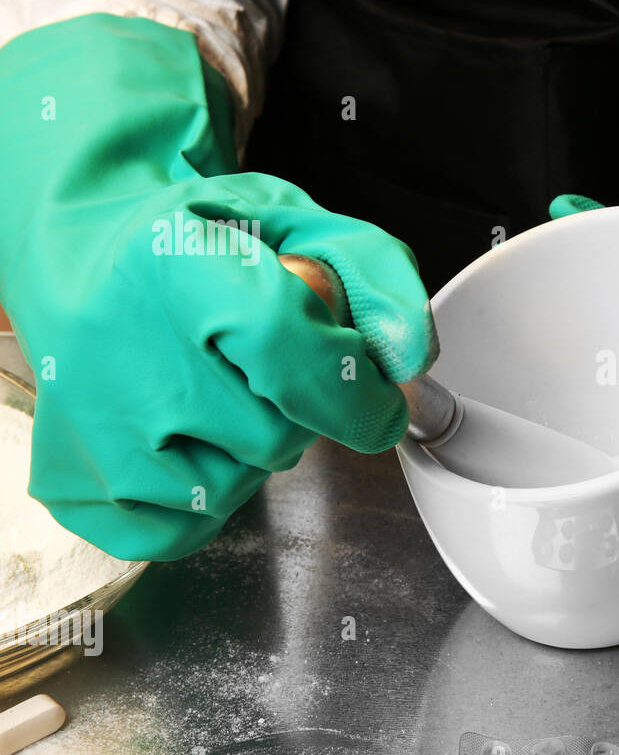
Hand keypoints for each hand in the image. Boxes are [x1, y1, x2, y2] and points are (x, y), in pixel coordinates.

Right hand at [0, 15, 434, 559]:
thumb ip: (374, 277)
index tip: (380, 405)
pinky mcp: (73, 482)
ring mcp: (89, 423)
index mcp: (174, 264)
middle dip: (299, 413)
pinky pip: (178, 531)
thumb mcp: (295, 224)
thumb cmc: (197, 243)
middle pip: (271, 433)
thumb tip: (409, 355)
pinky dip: (203, 499)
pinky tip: (186, 440)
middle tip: (269, 371)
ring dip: (250, 455)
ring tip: (217, 395)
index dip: (355, 394)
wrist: (85, 258)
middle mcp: (116, 345)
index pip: (286, 353)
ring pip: (229, 488)